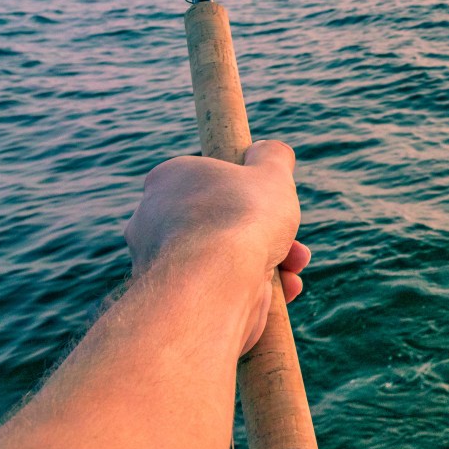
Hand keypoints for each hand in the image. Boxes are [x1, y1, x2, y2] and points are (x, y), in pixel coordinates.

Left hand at [124, 140, 310, 352]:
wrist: (214, 284)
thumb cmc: (241, 218)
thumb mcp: (271, 172)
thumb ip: (272, 156)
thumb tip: (268, 150)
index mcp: (169, 180)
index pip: (210, 179)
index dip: (250, 191)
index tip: (274, 202)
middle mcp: (154, 219)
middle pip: (222, 222)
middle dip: (266, 234)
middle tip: (293, 244)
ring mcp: (160, 262)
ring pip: (223, 258)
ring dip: (267, 262)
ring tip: (293, 270)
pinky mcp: (172, 298)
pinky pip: (217, 288)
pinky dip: (252, 290)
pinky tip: (281, 292)